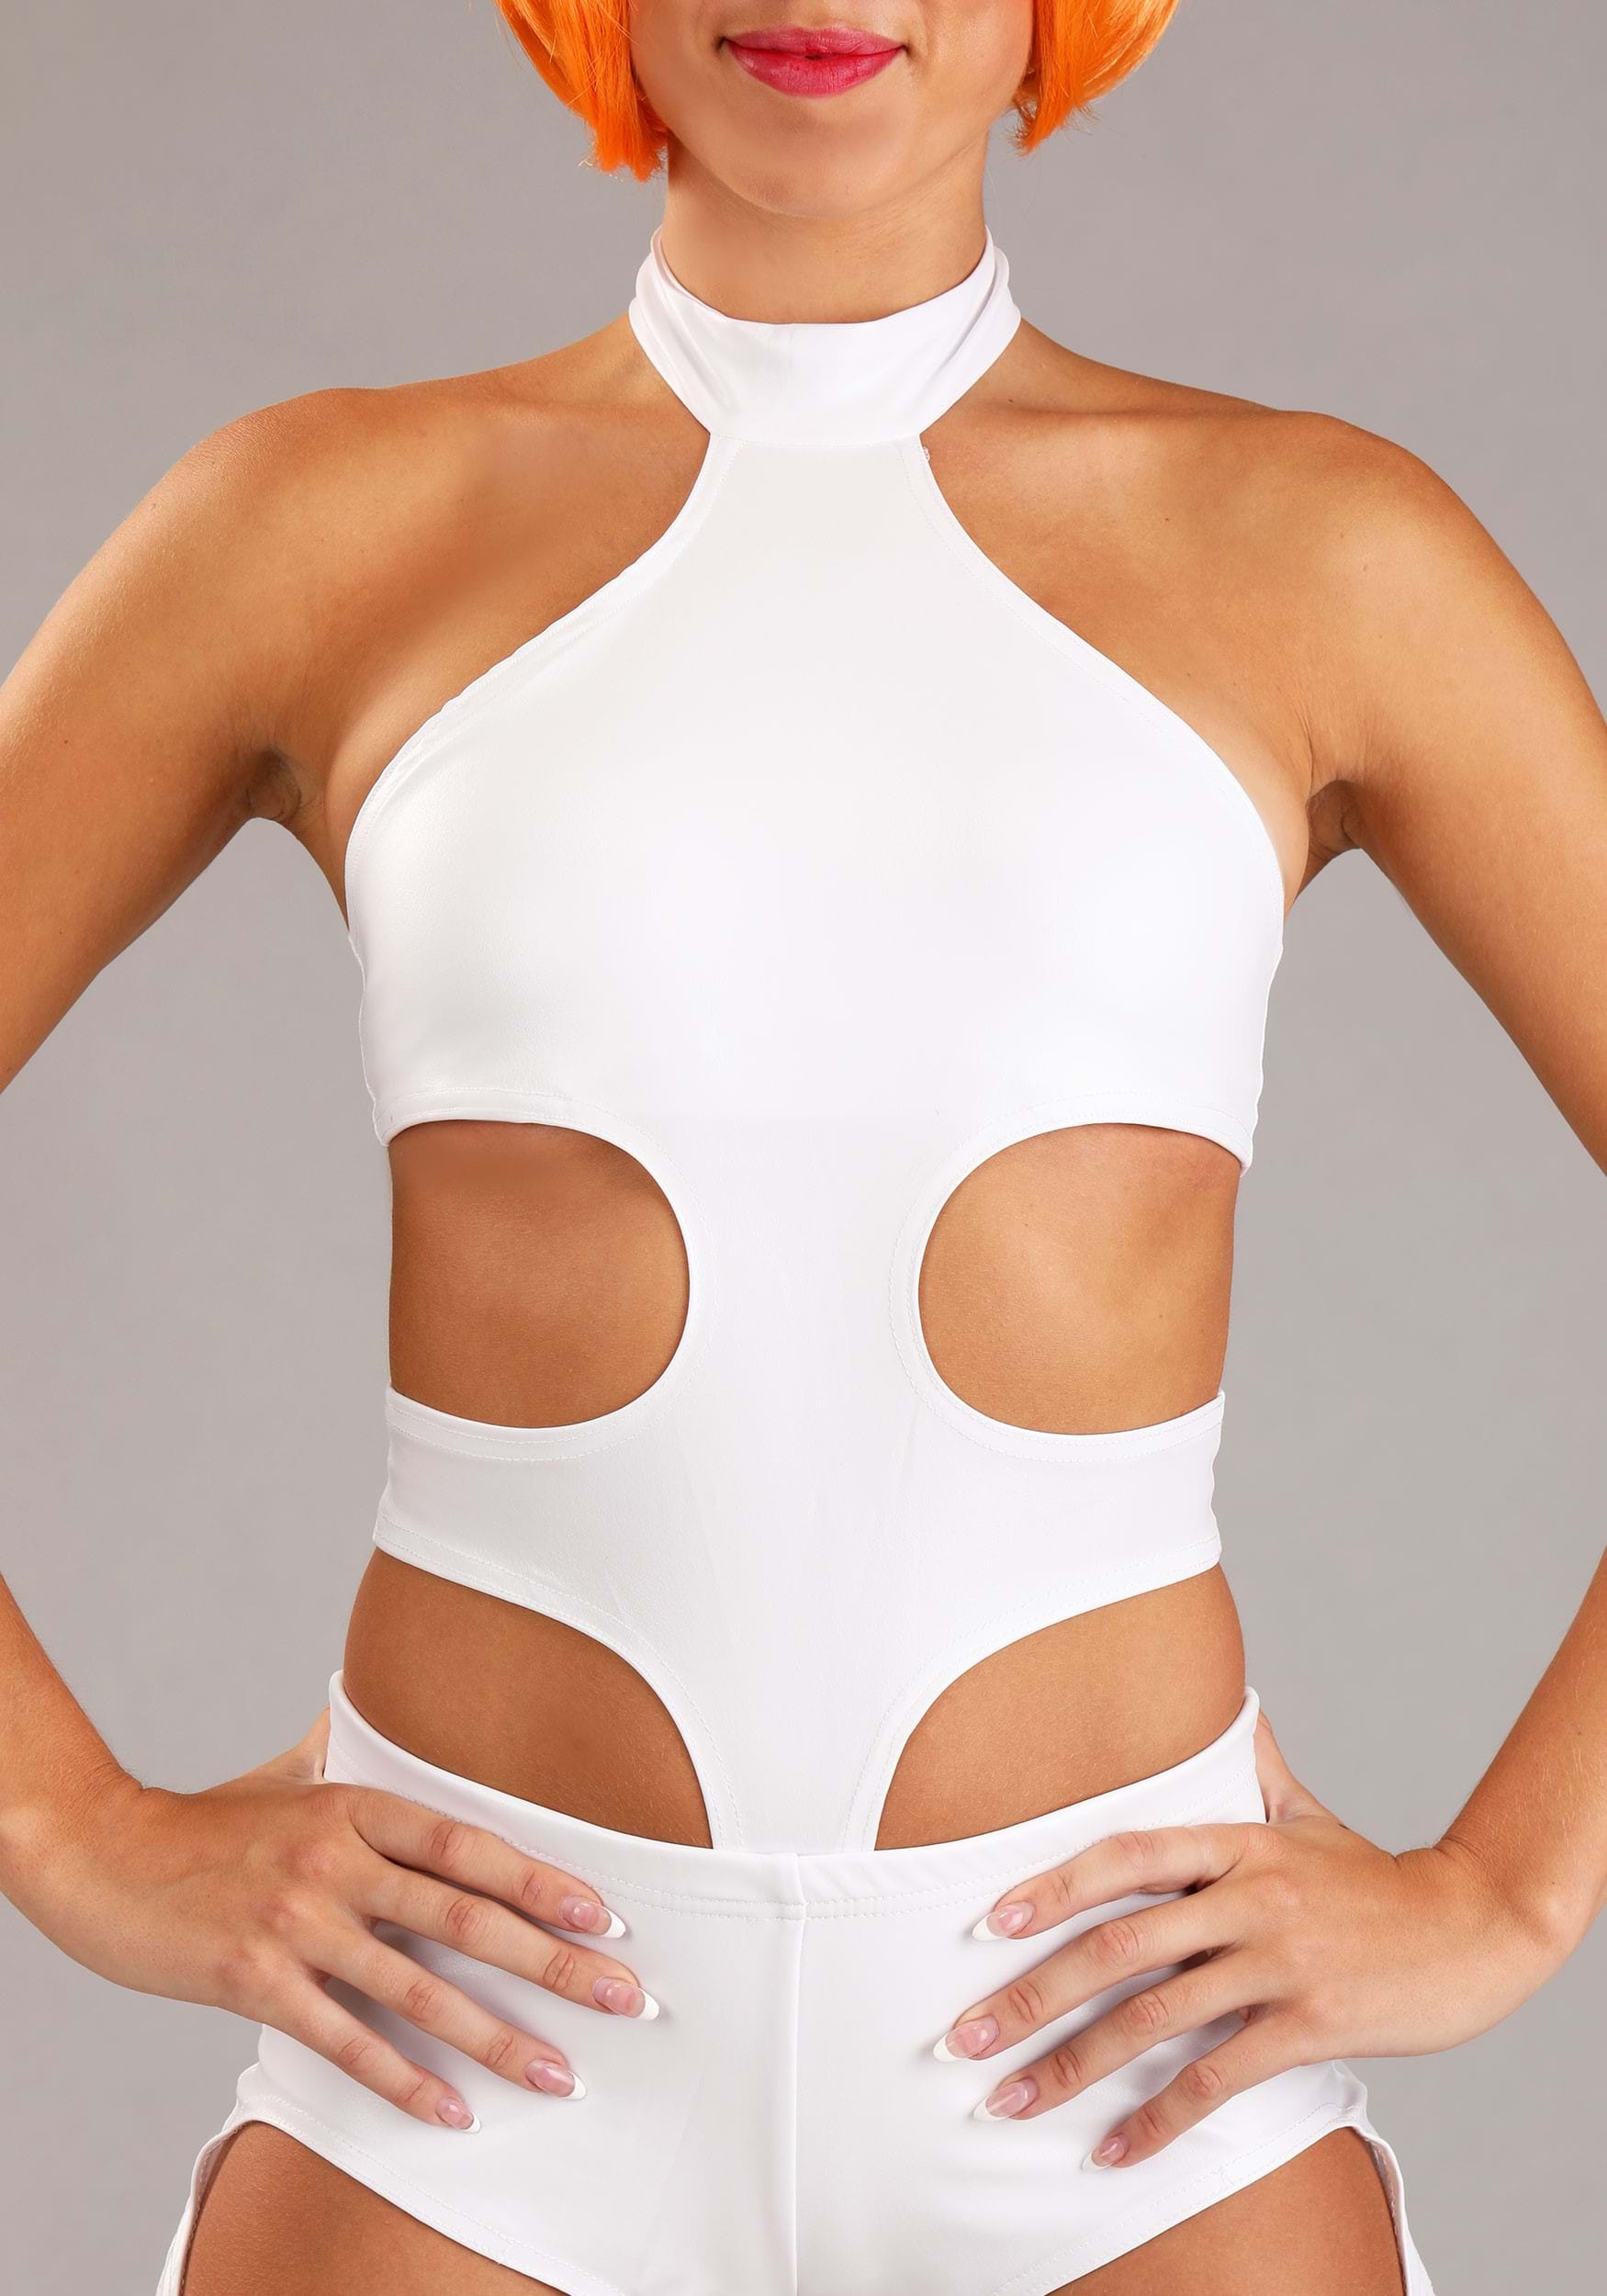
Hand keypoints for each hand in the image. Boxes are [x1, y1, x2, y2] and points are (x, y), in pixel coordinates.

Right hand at [25, 1708, 654, 2129]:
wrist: (103, 1859)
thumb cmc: (207, 1824)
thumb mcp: (287, 1773)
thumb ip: (348, 1750)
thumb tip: (389, 1711)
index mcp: (352, 1804)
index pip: (468, 1843)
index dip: (542, 1879)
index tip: (607, 1913)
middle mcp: (335, 1859)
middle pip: (465, 1916)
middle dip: (555, 1960)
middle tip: (624, 1996)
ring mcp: (297, 1921)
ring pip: (419, 1988)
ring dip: (496, 2037)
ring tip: (557, 2072)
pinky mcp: (256, 1981)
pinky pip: (346, 2038)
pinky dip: (403, 2079)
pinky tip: (451, 2109)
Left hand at [936, 1706, 1557, 2167]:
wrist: (1469, 1932)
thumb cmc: (1373, 1877)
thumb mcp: (1308, 1813)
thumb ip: (1256, 1767)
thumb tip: (1231, 1703)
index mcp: (1238, 1842)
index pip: (1126, 1856)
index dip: (1053, 1887)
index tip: (989, 1923)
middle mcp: (1248, 1899)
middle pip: (1119, 1948)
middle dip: (1031, 1996)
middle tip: (965, 2034)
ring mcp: (1276, 1965)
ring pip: (1152, 2020)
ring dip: (1071, 2066)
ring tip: (1009, 2099)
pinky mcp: (1306, 2027)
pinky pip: (1214, 2080)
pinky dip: (1157, 2121)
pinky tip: (1112, 2150)